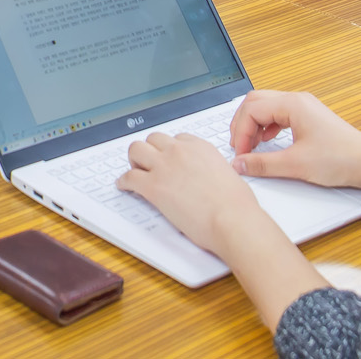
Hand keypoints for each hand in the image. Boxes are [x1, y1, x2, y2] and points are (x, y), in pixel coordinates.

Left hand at [116, 130, 262, 251]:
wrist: (232, 220)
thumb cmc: (236, 205)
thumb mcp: (229, 176)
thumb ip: (214, 171)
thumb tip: (212, 179)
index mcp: (200, 147)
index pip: (177, 139)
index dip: (170, 149)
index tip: (168, 158)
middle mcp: (180, 151)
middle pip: (153, 139)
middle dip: (150, 150)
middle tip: (149, 164)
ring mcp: (164, 166)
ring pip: (136, 150)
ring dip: (134, 160)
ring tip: (136, 171)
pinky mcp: (153, 186)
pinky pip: (129, 177)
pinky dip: (124, 182)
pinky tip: (124, 186)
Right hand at [225, 90, 360, 198]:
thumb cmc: (340, 159)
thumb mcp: (295, 165)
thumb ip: (262, 164)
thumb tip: (239, 164)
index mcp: (292, 104)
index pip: (252, 110)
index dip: (241, 132)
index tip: (240, 154)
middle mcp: (297, 100)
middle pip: (256, 102)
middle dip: (243, 124)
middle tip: (239, 147)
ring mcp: (304, 107)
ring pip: (266, 106)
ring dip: (254, 124)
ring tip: (250, 145)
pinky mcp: (309, 117)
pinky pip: (279, 113)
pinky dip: (267, 126)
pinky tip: (268, 141)